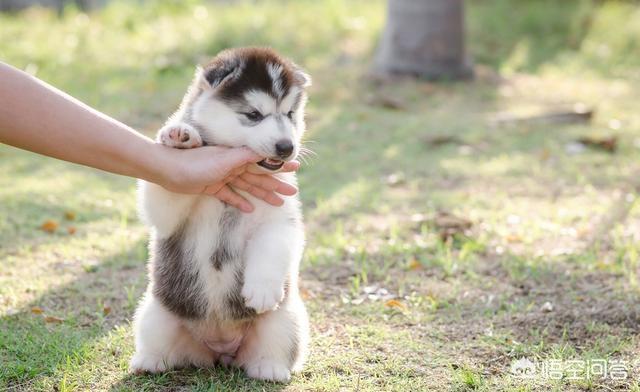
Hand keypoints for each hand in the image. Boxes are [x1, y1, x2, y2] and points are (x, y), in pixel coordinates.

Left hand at [157, 144, 298, 212]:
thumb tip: (268, 149)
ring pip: (247, 187)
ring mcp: (222, 177)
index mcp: (237, 156)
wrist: (168, 169)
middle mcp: (232, 165)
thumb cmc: (196, 163)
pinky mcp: (212, 187)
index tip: (295, 167)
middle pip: (259, 176)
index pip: (263, 161)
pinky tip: (250, 210)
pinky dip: (240, 202)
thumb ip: (247, 155)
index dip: (279, 165)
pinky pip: (230, 196)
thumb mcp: (226, 158)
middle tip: (292, 192)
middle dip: (276, 184)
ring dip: (263, 195)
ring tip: (278, 204)